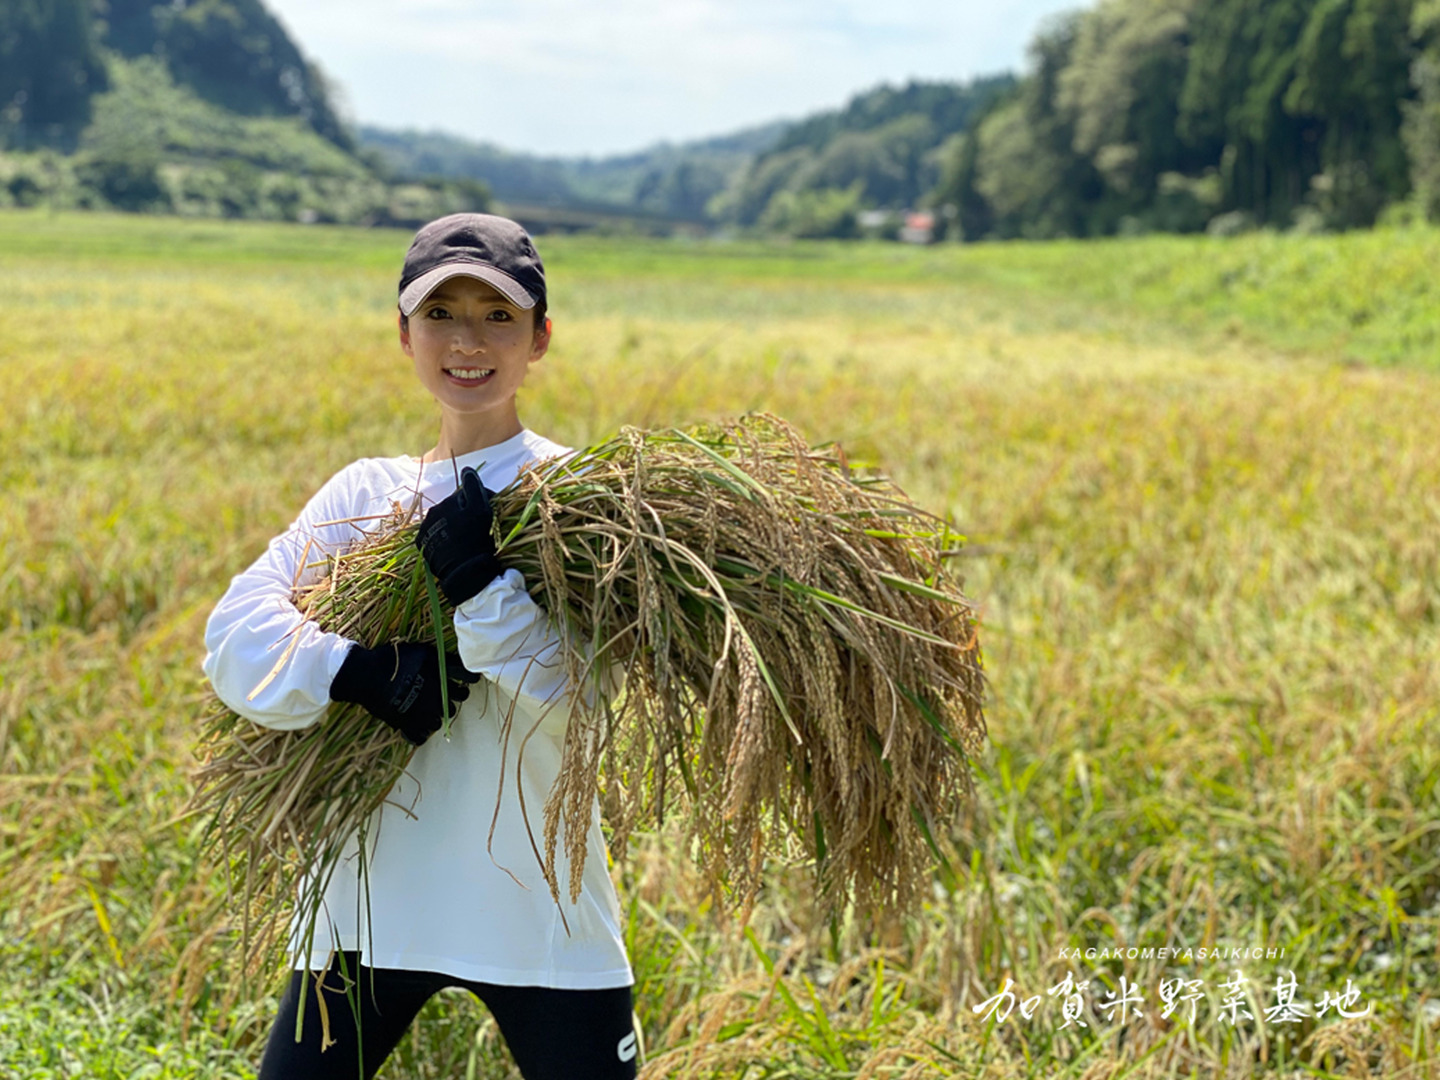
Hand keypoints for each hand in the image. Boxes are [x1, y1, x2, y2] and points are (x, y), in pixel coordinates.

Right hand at [329, 641, 479, 745]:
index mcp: (442, 674)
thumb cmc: (391, 658)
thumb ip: (440, 658)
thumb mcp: (420, 651)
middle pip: (458, 701)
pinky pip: (423, 736)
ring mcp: (424, 712)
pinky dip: (421, 731)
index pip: (469, 679)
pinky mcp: (408, 725)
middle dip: (453, 697)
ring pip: (443, 719)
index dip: (469, 679)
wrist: (364, 675)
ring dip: (438, 714)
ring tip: (428, 708)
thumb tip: (456, 664)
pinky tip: (417, 724)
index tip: (467, 681)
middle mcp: (438, 694)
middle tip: (443, 693)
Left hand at [416, 466, 504, 605]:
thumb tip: (467, 469)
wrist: (464, 573)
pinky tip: (453, 547)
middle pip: (454, 507)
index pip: (467, 493)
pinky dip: (443, 538)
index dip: (480, 500)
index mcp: (450, 502)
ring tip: (465, 540)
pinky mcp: (422, 544)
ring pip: (444, 521)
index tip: (488, 511)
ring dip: (453, 525)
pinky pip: (434, 535)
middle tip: (477, 529)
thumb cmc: (477, 540)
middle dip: (464, 512)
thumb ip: (474, 487)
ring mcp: (427, 528)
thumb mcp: (481, 511)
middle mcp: (435, 511)